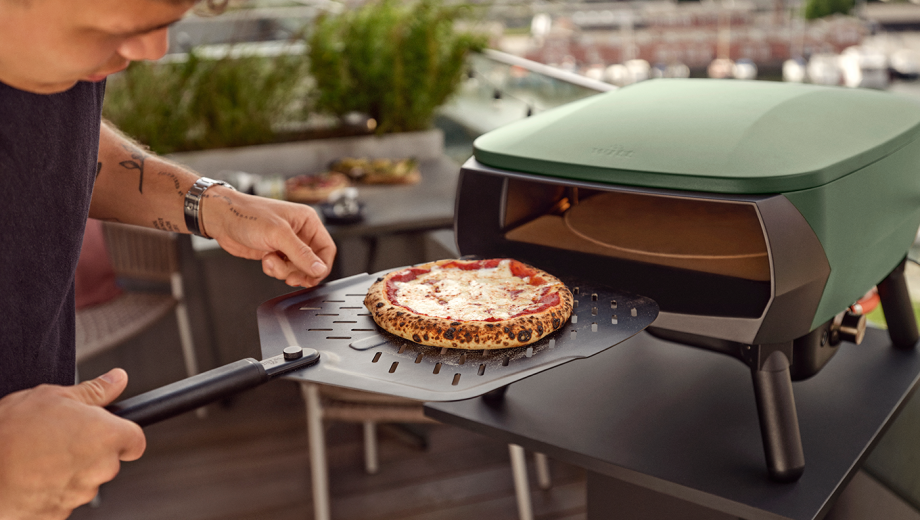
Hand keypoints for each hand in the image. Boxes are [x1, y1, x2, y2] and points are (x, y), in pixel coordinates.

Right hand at [0, 369, 145, 519]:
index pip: (135, 440)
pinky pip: (63, 498)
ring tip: (41, 454)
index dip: (123, 434)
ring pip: (86, 479)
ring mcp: (80, 493)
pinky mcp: (59, 513)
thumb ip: (94, 390)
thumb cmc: (13, 433)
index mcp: (107, 436)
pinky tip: (32, 474)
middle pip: (109, 460)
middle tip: (62, 437)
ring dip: (71, 469)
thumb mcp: (54, 396)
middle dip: (91, 450)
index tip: (109, 430)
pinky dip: (52, 488)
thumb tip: (117, 380)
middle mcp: (101, 468)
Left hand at [201, 187, 336, 287]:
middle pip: (312, 263)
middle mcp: (300, 232)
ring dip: (284, 271)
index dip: (321, 266)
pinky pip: (283, 270)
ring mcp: (286, 244)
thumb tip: (319, 269)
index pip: (326, 249)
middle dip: (299, 271)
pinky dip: (274, 270)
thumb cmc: (247, 215)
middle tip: (289, 275)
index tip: (311, 277)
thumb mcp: (278, 234)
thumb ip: (301, 253)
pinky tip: (265, 260)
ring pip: (297, 269)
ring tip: (270, 260)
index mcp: (307, 221)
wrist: (221, 218)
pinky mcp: (275, 253)